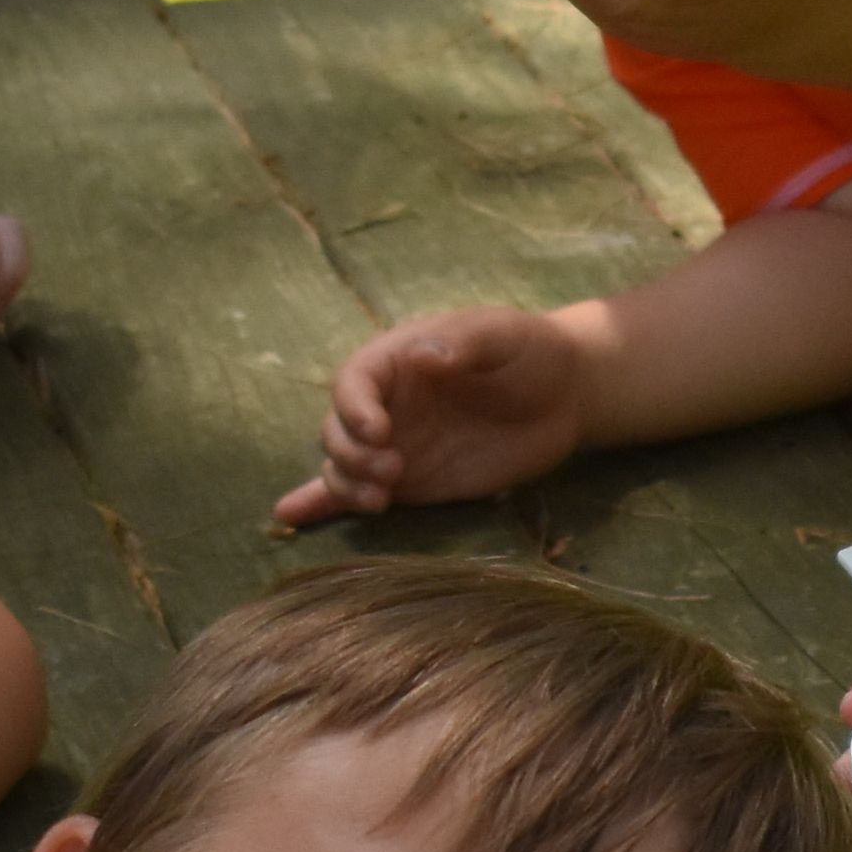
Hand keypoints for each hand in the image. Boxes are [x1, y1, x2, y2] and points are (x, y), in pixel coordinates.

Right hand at [275, 306, 592, 529]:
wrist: (562, 396)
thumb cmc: (530, 352)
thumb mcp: (503, 336)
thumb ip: (464, 343)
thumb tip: (423, 356)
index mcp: (397, 359)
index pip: (353, 382)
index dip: (355, 408)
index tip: (380, 432)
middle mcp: (385, 404)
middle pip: (336, 430)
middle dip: (352, 455)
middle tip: (394, 472)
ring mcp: (393, 445)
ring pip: (341, 466)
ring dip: (346, 485)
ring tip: (382, 499)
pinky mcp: (409, 481)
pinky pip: (354, 491)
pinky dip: (320, 504)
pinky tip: (289, 515)